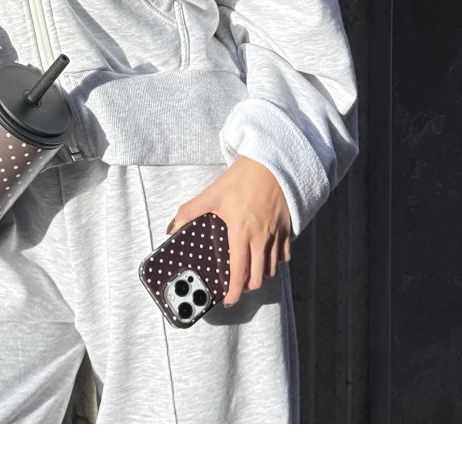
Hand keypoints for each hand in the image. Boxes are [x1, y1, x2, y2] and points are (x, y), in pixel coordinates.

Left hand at [168, 156, 292, 305]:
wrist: (271, 163)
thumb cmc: (242, 179)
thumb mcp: (213, 194)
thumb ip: (191, 211)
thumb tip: (173, 227)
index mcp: (241, 234)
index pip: (239, 273)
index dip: (234, 292)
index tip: (228, 300)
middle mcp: (261, 239)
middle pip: (258, 278)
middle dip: (247, 286)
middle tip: (236, 284)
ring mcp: (277, 235)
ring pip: (272, 269)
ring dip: (260, 274)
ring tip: (249, 270)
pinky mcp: (288, 228)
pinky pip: (284, 254)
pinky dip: (276, 260)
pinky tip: (267, 254)